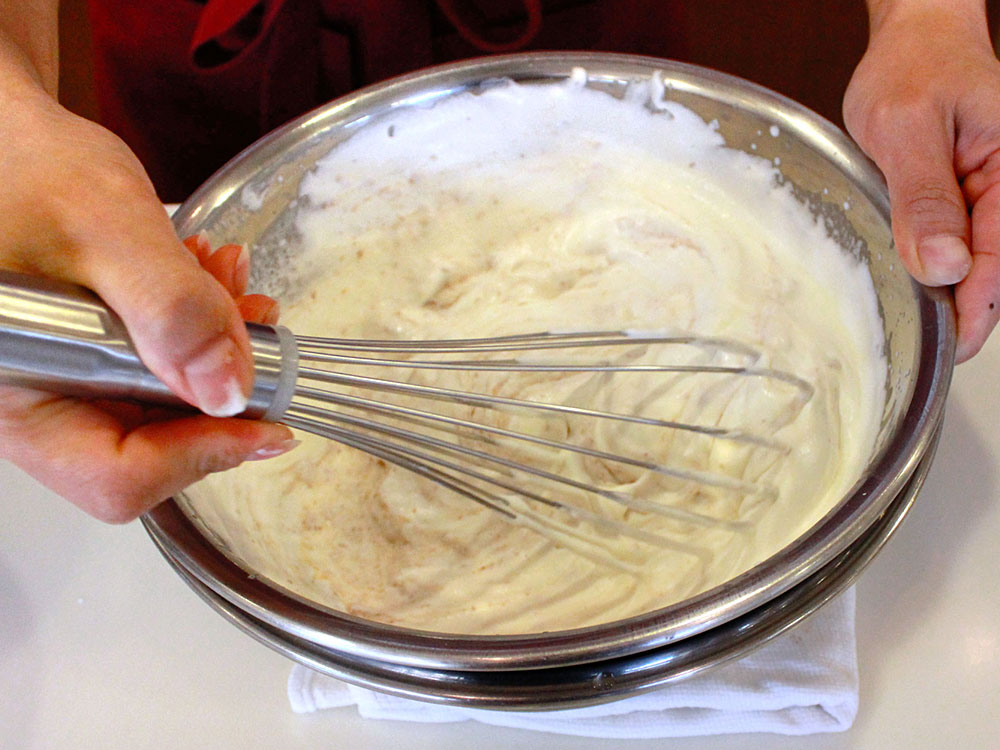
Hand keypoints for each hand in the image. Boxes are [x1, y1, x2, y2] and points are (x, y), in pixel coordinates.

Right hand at [0, 65, 294, 521]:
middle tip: (254, 321)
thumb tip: (228, 393)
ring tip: (227, 280)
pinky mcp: (87, 362)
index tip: (270, 420)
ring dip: (215, 351)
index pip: (115, 475)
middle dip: (218, 388)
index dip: (203, 454)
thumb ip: (170, 309)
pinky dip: (195, 331)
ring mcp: (61, 387)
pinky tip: (206, 281)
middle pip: (148, 450)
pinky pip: (156, 372)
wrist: (11, 141)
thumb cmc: (24, 168)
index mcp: (15, 395)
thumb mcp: (106, 230)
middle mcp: (35, 405)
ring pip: (162, 409)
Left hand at [844, 0, 999, 361]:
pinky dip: (935, 267)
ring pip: (975, 263)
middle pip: (993, 267)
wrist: (911, 44)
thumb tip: (944, 266)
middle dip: (961, 304)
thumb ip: (925, 198)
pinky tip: (914, 282)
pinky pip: (958, 247)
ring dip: (946, 289)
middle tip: (923, 341)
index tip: (952, 344)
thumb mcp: (907, 129)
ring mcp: (990, 196)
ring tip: (912, 314)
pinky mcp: (968, 203)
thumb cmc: (912, 69)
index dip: (977, 305)